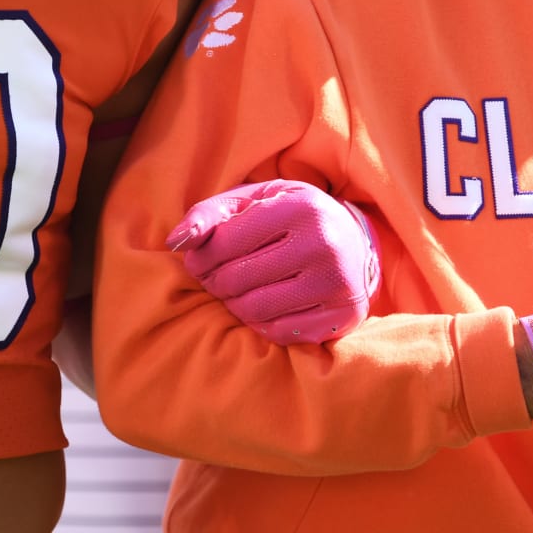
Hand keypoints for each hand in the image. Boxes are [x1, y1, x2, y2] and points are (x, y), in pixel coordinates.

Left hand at [166, 180, 380, 342]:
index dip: (201, 256)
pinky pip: (277, 332)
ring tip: (236, 292)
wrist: (357, 243)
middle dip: (214, 282)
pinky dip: (259, 322)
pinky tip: (263, 305)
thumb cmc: (293, 217)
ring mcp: (336, 284)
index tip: (198, 260)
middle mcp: (323, 245)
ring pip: (254, 310)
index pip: (226, 242)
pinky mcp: (341, 317)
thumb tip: (176, 242)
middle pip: (237, 279)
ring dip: (233, 305)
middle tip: (214, 279)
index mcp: (300, 207)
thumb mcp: (256, 200)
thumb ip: (211, 213)